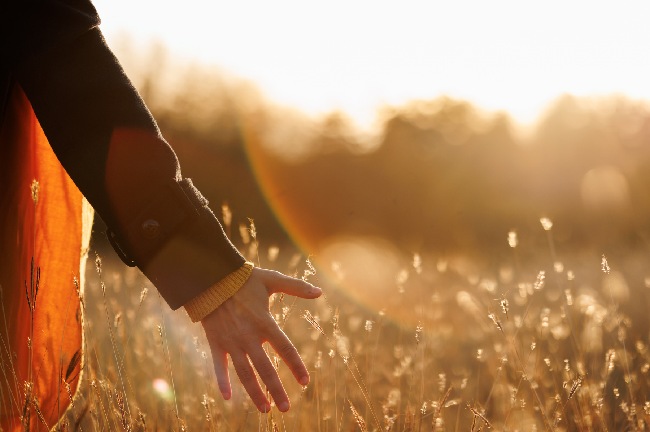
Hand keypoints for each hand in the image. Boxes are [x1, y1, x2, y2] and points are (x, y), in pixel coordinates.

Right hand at [201, 267, 321, 412]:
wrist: (211, 277)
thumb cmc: (244, 279)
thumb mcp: (271, 280)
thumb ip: (296, 287)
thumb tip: (320, 292)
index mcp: (264, 322)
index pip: (285, 349)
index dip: (296, 366)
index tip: (305, 382)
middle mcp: (248, 336)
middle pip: (265, 369)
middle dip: (276, 390)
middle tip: (285, 408)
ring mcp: (231, 342)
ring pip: (244, 373)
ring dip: (255, 393)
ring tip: (265, 409)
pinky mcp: (216, 342)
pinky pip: (218, 366)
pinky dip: (222, 381)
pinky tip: (229, 397)